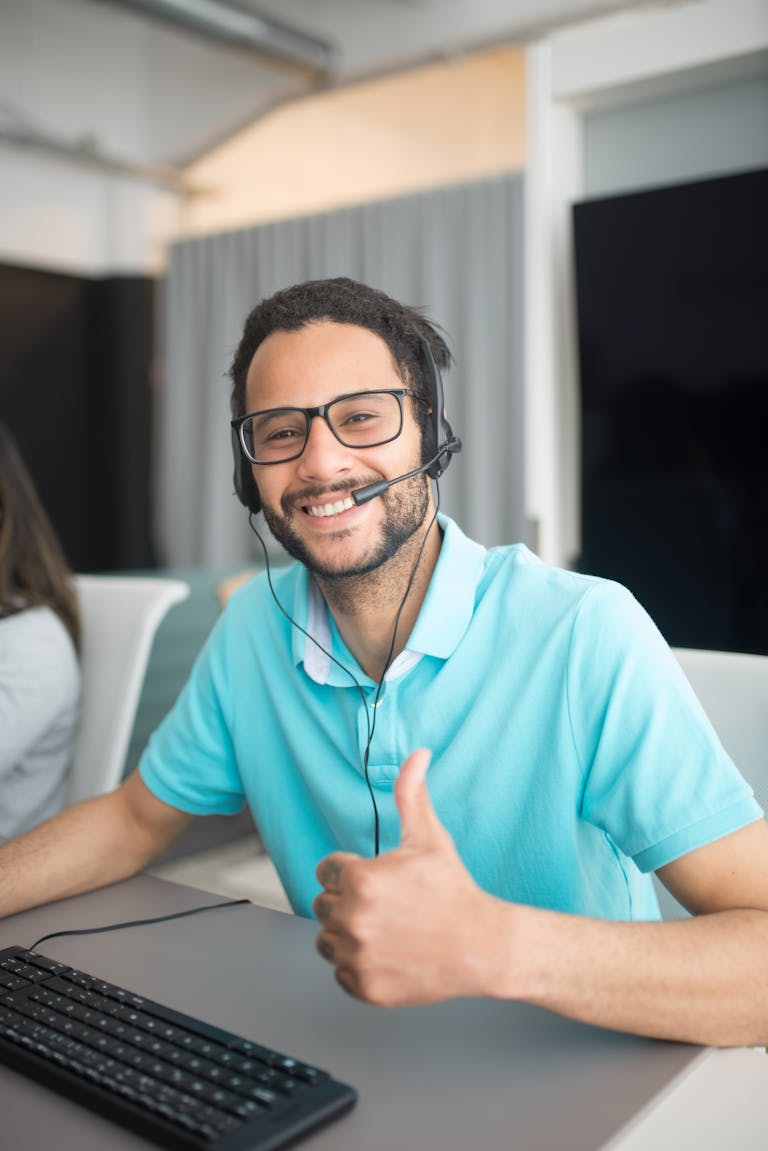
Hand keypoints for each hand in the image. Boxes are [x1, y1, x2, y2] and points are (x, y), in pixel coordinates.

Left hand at [313, 748, 501, 1005]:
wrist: (483, 945)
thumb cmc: (453, 890)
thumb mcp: (429, 838)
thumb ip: (411, 794)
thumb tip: (417, 755)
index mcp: (360, 880)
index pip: (326, 872)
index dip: (352, 872)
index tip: (381, 881)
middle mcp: (352, 919)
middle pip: (323, 905)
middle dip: (350, 902)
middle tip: (389, 906)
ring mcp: (357, 957)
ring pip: (328, 940)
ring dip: (349, 935)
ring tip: (388, 929)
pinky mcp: (364, 987)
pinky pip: (340, 973)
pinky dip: (360, 966)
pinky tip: (390, 953)